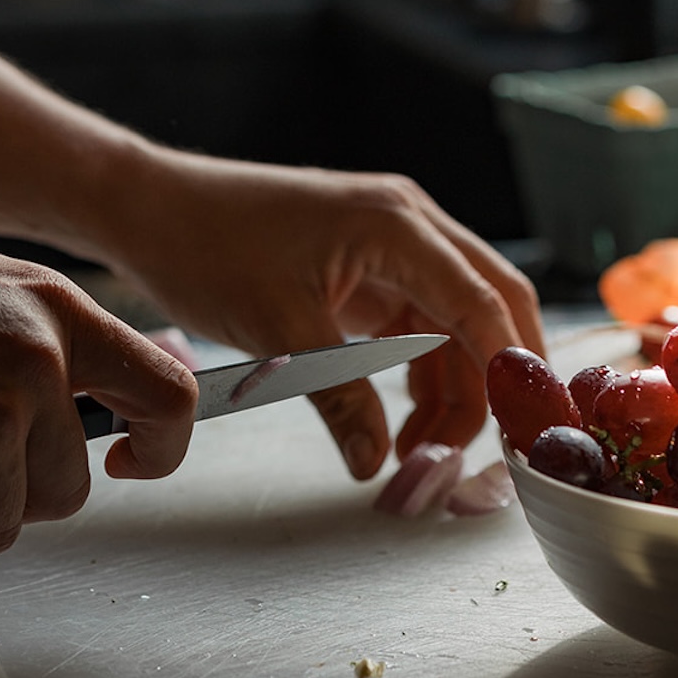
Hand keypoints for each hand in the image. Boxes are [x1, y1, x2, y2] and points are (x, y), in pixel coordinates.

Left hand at [109, 153, 543, 476]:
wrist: (152, 210)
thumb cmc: (208, 248)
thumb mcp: (279, 333)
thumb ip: (341, 399)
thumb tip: (376, 467)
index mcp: (398, 225)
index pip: (486, 303)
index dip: (513, 372)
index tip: (525, 435)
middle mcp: (409, 224)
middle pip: (491, 307)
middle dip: (496, 384)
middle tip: (485, 455)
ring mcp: (391, 242)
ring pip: (456, 323)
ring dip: (452, 387)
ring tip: (416, 453)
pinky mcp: (369, 263)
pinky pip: (419, 322)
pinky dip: (419, 372)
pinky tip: (398, 424)